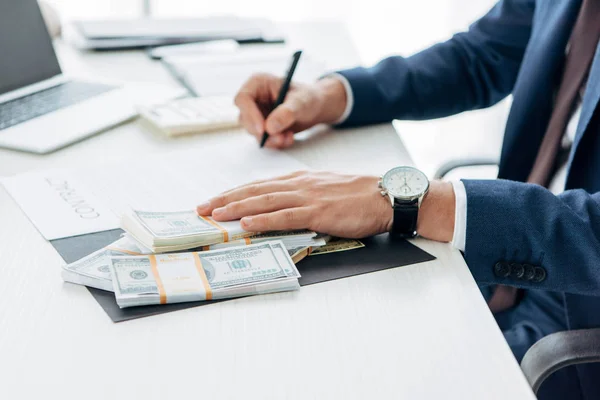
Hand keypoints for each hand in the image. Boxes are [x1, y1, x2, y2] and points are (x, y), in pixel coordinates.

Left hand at [196, 171, 391, 237]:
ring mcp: (307, 197)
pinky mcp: (319, 211)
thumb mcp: (324, 188)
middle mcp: (298, 184)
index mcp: (298, 179)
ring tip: (214, 214)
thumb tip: (280, 207)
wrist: (385, 194)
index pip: (258, 185)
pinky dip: (264, 219)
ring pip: (264, 201)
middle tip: (201, 208)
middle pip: (254, 190)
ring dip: (236, 207)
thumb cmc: (357, 194)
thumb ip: (301, 195)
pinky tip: (247, 223)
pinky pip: (286, 216)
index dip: (233, 193)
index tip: (213, 200)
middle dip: (225, 199)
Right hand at [234, 74, 346, 148]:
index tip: (263, 129)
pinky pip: (262, 139)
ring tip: (289, 137)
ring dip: (271, 139)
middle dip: (262, 132)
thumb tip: (270, 127)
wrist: (315, 108)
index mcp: (258, 83)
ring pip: (253, 132)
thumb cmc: (308, 97)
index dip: (250, 114)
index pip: (243, 98)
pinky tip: (288, 138)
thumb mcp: (301, 102)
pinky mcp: (262, 127)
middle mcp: (254, 98)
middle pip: (245, 118)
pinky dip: (275, 143)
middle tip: (279, 138)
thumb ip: (286, 113)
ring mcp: (256, 113)